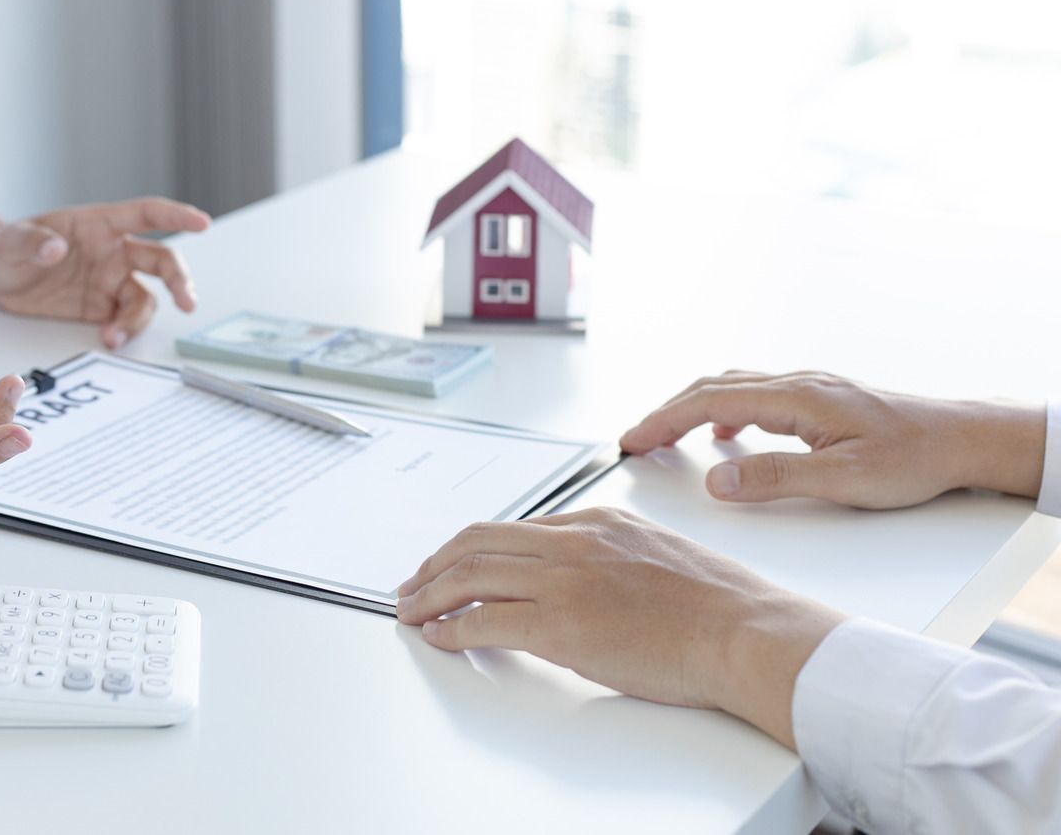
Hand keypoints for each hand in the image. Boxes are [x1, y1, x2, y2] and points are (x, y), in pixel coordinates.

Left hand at [0, 197, 210, 347]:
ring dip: (137, 319)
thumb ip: (33, 242)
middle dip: (179, 279)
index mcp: (99, 224)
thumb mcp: (11, 241)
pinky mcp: (101, 307)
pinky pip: (125, 320)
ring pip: (145, 298)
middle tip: (187, 302)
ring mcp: (110, 281)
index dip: (176, 215)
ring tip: (114, 337)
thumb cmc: (5, 247)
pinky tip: (108, 339)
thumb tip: (55, 248)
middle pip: (161, 260)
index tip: (201, 223)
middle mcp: (113, 251)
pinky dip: (123, 332)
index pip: (146, 214)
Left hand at [396, 508, 843, 748]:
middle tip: (413, 584)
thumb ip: (612, 557)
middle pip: (480, 540)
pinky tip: (439, 636)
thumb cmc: (720, 607)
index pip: (518, 527)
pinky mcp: (560, 624)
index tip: (457, 565)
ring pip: (472, 574)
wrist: (746, 632)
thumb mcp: (659, 555)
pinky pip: (484, 620)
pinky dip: (451, 627)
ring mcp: (565, 580)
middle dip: (436, 563)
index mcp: (600, 521)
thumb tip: (581, 582)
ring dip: (431, 592)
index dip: (476, 548)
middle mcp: (576, 540)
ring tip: (410, 609)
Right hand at [619, 371, 1044, 508]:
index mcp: (796, 397)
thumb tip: (717, 481)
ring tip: (667, 434)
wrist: (963, 439)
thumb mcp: (842, 480)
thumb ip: (775, 479)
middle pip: (712, 386)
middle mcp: (798, 383)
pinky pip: (756, 395)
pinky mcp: (819, 399)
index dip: (662, 420)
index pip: (708, 401)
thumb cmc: (913, 459)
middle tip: (634, 439)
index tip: (631, 439)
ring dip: (692, 407)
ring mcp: (808, 388)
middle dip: (666, 412)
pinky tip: (727, 434)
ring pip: (732, 387)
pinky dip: (724, 410)